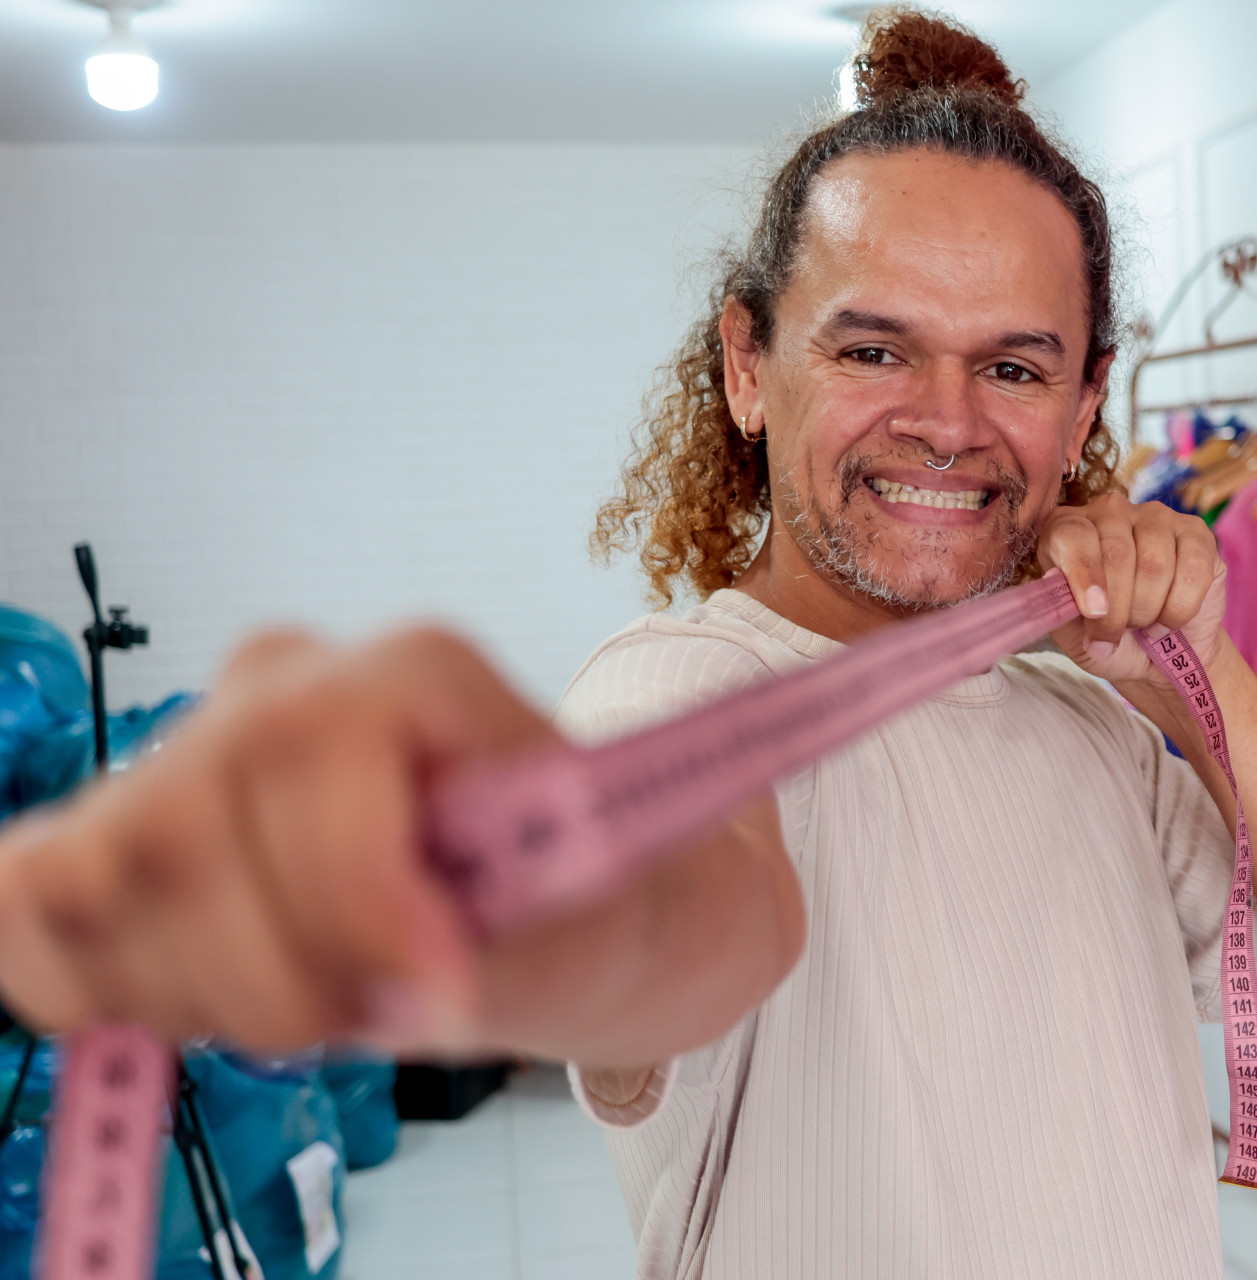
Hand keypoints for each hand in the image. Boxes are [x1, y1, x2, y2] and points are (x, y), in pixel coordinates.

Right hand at [0, 627, 802, 1067]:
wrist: (549, 908)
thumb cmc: (571, 898)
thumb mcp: (589, 918)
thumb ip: (503, 946)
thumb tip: (411, 994)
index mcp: (409, 669)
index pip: (313, 757)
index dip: (359, 902)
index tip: (439, 994)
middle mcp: (283, 680)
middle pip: (180, 833)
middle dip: (276, 979)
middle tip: (369, 1015)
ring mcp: (186, 745)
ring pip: (92, 877)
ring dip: (197, 994)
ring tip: (306, 1002)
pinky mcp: (115, 819)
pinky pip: (25, 899)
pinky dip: (91, 985)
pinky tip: (205, 1000)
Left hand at [1036, 493, 1229, 687]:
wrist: (1157, 657)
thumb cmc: (1109, 638)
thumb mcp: (1074, 635)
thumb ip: (1061, 608)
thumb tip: (1055, 578)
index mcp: (1068, 530)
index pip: (1072, 535)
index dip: (1084, 574)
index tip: (1094, 612)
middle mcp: (1110, 513)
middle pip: (1117, 552)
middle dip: (1118, 609)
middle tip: (1117, 635)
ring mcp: (1155, 518)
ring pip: (1155, 563)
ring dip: (1148, 610)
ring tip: (1142, 625)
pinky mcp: (1196, 533)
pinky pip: (1193, 569)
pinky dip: (1180, 608)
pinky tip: (1169, 620)